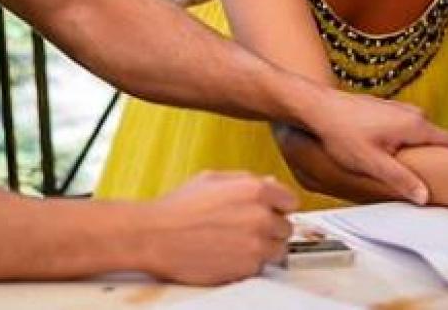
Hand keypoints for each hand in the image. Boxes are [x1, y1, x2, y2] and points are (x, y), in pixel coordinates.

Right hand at [138, 171, 296, 284]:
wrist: (156, 236)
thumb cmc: (179, 208)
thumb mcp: (212, 179)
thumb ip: (246, 180)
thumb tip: (270, 185)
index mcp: (255, 189)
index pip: (290, 200)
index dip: (276, 206)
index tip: (267, 210)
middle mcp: (261, 217)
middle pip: (286, 227)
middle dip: (270, 228)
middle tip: (245, 228)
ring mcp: (256, 245)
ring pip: (278, 250)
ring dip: (264, 248)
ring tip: (237, 243)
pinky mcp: (248, 269)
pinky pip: (261, 268)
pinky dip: (249, 264)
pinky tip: (228, 254)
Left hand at [305, 91, 447, 204]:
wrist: (316, 107)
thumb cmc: (341, 132)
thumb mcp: (372, 163)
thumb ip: (400, 179)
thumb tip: (424, 197)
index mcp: (416, 125)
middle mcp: (413, 113)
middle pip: (437, 141)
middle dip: (432, 160)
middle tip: (419, 180)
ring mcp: (400, 108)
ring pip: (419, 136)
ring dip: (413, 151)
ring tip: (397, 168)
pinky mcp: (387, 109)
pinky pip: (405, 129)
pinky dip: (400, 142)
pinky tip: (383, 154)